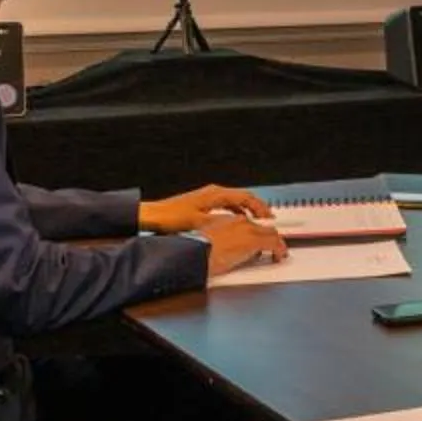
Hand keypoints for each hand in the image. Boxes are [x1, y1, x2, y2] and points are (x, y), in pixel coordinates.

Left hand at [139, 184, 269, 231]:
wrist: (151, 215)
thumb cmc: (170, 217)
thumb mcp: (200, 223)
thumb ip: (222, 224)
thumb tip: (240, 227)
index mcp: (216, 194)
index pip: (246, 197)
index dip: (261, 208)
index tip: (270, 218)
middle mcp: (213, 193)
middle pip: (242, 197)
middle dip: (257, 208)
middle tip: (267, 219)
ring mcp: (207, 198)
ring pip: (234, 201)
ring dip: (246, 211)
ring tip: (254, 221)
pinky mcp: (201, 204)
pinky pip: (225, 206)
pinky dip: (234, 213)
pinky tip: (234, 223)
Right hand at [197, 216, 286, 274]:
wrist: (193, 253)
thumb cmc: (193, 251)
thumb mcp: (204, 242)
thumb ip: (215, 242)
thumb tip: (221, 253)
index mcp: (225, 220)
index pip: (247, 223)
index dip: (254, 233)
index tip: (257, 241)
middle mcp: (238, 222)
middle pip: (262, 227)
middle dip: (269, 237)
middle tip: (273, 248)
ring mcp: (247, 230)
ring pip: (270, 233)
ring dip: (275, 243)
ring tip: (278, 253)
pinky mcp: (253, 241)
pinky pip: (274, 243)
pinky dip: (279, 249)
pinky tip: (279, 256)